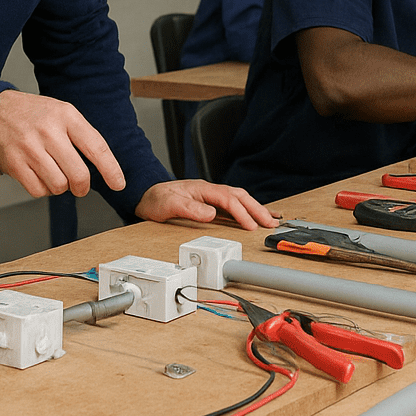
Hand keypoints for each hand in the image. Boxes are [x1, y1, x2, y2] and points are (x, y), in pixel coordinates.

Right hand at [0, 89, 126, 197]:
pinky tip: (40, 176)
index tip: (118, 183)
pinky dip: (43, 189)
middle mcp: (48, 131)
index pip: (96, 146)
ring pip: (58, 185)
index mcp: (66, 116)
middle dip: (82, 186)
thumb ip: (83, 136)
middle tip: (80, 186)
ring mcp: (29, 148)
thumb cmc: (35, 115)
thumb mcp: (63, 112)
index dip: (110, 169)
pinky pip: (38, 190)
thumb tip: (105, 167)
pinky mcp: (14, 163)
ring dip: (61, 187)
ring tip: (54, 173)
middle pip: (78, 174)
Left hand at [134, 180, 279, 229]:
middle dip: (257, 209)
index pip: (228, 199)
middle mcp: (209, 190)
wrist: (145, 195)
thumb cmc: (155, 199)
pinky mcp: (210, 202)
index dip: (241, 212)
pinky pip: (233, 204)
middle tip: (270, 223)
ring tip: (270, 220)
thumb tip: (211, 214)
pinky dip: (247, 209)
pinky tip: (255, 214)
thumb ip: (189, 208)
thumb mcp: (168, 204)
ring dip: (255, 208)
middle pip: (239, 196)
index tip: (251, 226)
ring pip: (239, 198)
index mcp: (202, 189)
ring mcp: (211, 195)